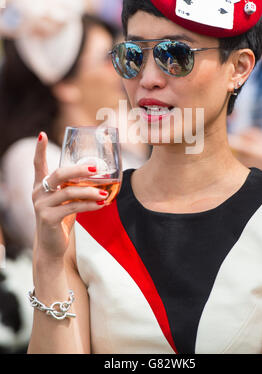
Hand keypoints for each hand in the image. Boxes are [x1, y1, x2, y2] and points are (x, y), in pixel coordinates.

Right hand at [32, 132, 107, 260]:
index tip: (42, 134)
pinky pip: (73, 207)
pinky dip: (90, 205)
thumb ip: (73, 187)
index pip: (38, 164)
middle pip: (59, 174)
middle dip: (79, 170)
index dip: (39, 149)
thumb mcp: (65, 200)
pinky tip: (101, 204)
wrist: (53, 246)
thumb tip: (98, 174)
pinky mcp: (48, 218)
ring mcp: (41, 206)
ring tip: (105, 193)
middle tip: (96, 169)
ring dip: (90, 191)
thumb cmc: (61, 218)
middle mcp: (38, 193)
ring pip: (69, 192)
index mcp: (41, 185)